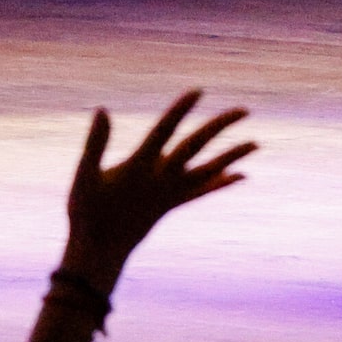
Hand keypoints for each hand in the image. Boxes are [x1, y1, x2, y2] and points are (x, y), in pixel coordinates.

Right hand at [61, 91, 255, 291]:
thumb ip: (96, 142)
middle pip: (195, 146)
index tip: (197, 90)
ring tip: (257, 144)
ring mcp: (171, 193)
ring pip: (208, 170)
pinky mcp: (173, 204)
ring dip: (232, 156)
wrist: (99, 251)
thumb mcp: (84, 175)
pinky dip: (221, 183)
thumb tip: (101, 109)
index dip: (179, 111)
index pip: (163, 131)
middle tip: (245, 110)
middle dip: (219, 127)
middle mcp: (161, 178)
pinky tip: (242, 175)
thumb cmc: (87, 212)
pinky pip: (202, 192)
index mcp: (139, 166)